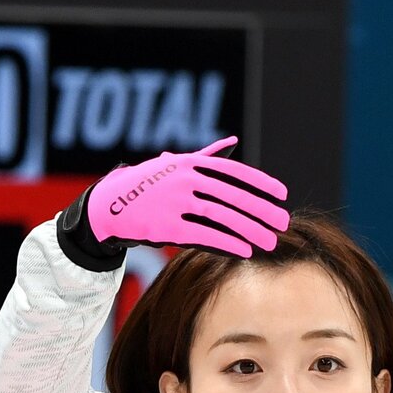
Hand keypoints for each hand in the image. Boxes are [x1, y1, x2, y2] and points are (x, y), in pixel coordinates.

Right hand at [84, 136, 288, 256]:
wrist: (109, 204)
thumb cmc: (148, 185)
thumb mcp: (175, 165)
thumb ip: (205, 156)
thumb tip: (232, 142)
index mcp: (190, 163)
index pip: (234, 172)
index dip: (260, 183)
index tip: (282, 195)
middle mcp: (184, 179)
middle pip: (232, 196)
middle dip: (261, 210)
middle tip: (283, 222)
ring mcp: (174, 202)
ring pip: (221, 216)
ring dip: (250, 230)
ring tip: (269, 242)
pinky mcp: (165, 226)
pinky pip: (203, 235)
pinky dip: (227, 243)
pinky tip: (245, 250)